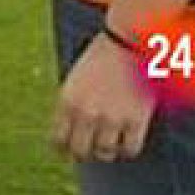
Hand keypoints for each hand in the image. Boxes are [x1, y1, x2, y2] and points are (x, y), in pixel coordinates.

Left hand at [52, 33, 155, 162]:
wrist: (129, 40)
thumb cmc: (101, 56)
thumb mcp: (76, 79)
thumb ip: (72, 104)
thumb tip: (71, 130)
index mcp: (67, 100)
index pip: (58, 140)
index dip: (62, 149)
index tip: (67, 150)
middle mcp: (86, 112)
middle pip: (80, 151)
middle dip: (83, 153)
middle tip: (89, 150)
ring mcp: (111, 118)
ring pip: (105, 153)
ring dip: (106, 152)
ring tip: (109, 144)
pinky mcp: (136, 120)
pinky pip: (129, 149)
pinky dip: (127, 149)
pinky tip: (126, 140)